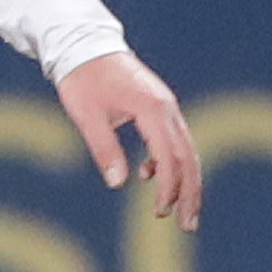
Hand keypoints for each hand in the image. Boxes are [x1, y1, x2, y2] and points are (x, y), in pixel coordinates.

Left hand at [58, 51, 200, 232]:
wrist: (84, 45)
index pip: (169, 157)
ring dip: (185, 182)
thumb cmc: (82, 79)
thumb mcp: (87, 116)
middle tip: (187, 225)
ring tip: (181, 212)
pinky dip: (168, 162)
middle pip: (188, 157)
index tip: (159, 212)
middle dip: (189, 193)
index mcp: (152, 109)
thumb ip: (104, 148)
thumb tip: (118, 184)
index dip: (168, 188)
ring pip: (186, 149)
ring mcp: (166, 106)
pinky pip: (173, 139)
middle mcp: (167, 107)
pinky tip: (148, 175)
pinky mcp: (159, 106)